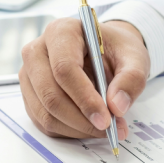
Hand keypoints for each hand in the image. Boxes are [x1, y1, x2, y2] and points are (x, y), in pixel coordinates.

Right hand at [19, 18, 150, 138]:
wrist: (103, 53)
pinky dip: (68, 131)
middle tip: (108, 129)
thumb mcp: (135, 57)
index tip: (106, 119)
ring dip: (76, 128)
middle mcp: (36, 51)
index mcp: (61, 32)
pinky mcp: (29, 95)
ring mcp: (28, 75)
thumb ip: (131, 79)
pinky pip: (44, 122)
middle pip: (50, 94)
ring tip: (103, 129)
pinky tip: (88, 126)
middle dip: (81, 119)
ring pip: (45, 113)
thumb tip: (117, 107)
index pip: (64, 68)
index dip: (84, 98)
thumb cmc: (115, 50)